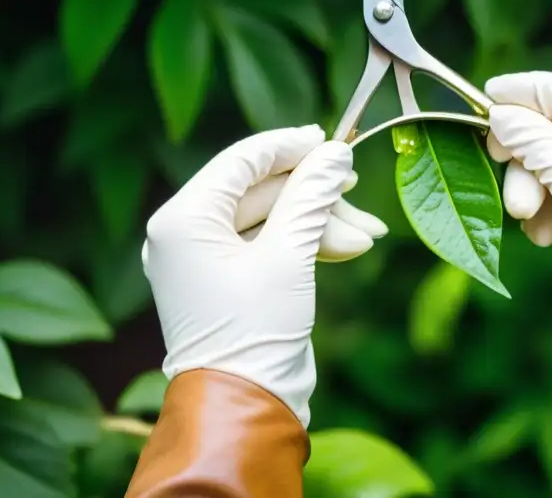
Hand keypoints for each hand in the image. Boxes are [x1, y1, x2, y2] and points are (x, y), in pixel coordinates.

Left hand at [142, 125, 385, 427]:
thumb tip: (336, 153)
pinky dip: (305, 243)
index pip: (241, 161)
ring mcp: (203, 258)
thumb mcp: (290, 255)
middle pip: (259, 190)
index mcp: (182, 220)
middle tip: (358, 189)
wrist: (245, 412)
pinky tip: (349, 246)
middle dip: (314, 195)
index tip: (333, 139)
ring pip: (269, 218)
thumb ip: (312, 196)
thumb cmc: (258, 333)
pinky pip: (266, 244)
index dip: (290, 146)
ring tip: (368, 235)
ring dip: (318, 222)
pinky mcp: (224, 280)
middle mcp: (184, 233)